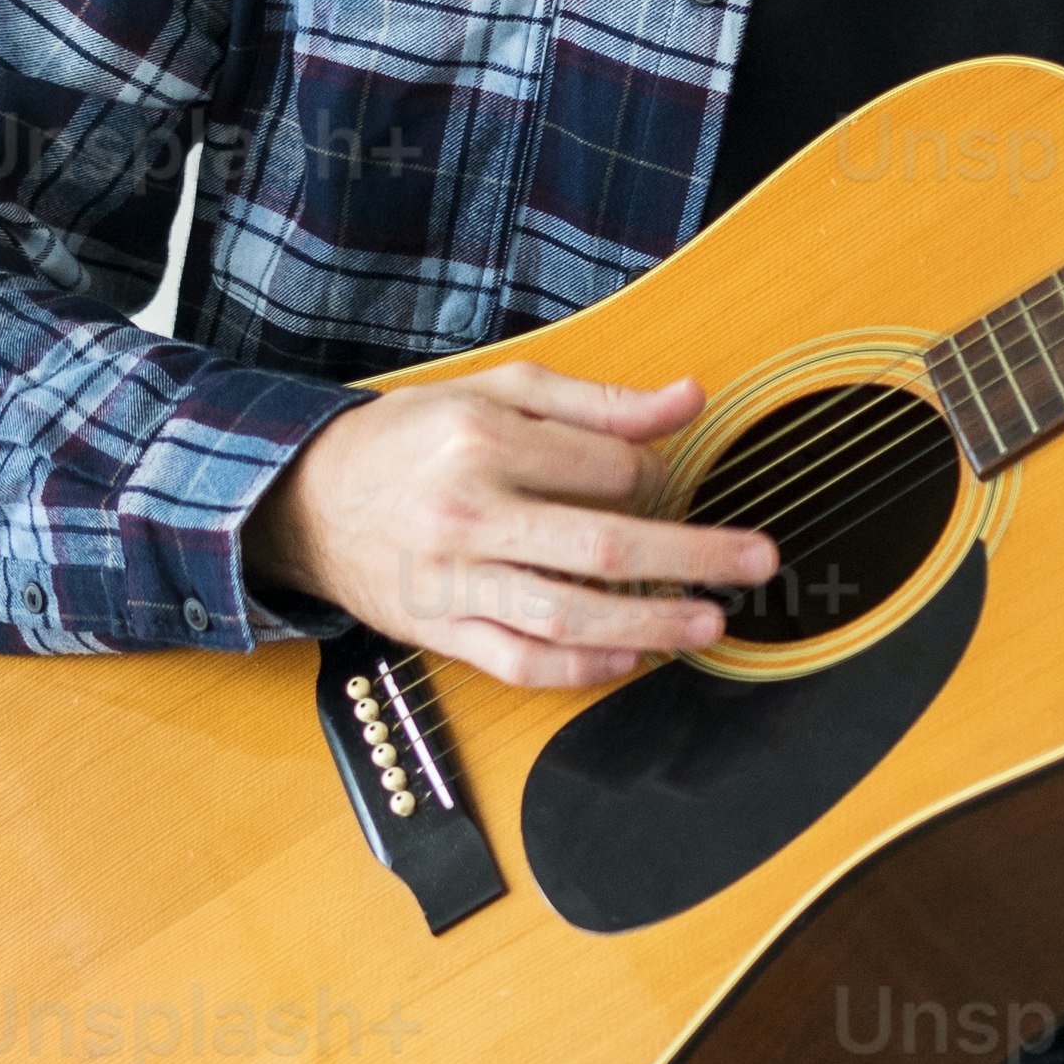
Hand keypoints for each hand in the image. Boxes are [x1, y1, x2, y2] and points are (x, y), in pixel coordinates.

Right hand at [243, 361, 773, 694]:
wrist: (306, 498)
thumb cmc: (410, 439)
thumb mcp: (497, 392)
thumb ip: (597, 401)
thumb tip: (689, 399)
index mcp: (483, 440)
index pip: (605, 469)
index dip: (658, 479)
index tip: (671, 484)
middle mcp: (468, 512)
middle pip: (604, 547)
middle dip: (693, 558)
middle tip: (756, 563)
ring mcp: (453, 580)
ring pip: (568, 617)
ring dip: (650, 626)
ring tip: (708, 624)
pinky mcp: (440, 630)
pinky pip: (522, 662)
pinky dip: (582, 671)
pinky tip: (630, 662)